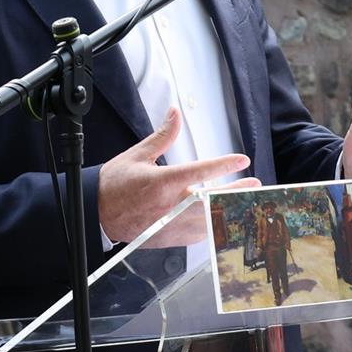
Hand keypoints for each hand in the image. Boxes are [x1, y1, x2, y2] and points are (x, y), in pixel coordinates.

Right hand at [98, 108, 259, 244]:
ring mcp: (171, 225)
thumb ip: (162, 136)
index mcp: (161, 183)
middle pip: (212, 201)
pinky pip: (198, 234)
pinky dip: (213, 224)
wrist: (96, 215)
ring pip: (209, 220)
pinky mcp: (170, 238)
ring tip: (245, 202)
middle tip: (255, 185)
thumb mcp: (137, 155)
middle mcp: (169, 206)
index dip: (224, 165)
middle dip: (237, 193)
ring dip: (229, 210)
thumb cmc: (114, 185)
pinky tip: (222, 216)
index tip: (241, 160)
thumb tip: (175, 114)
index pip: (199, 172)